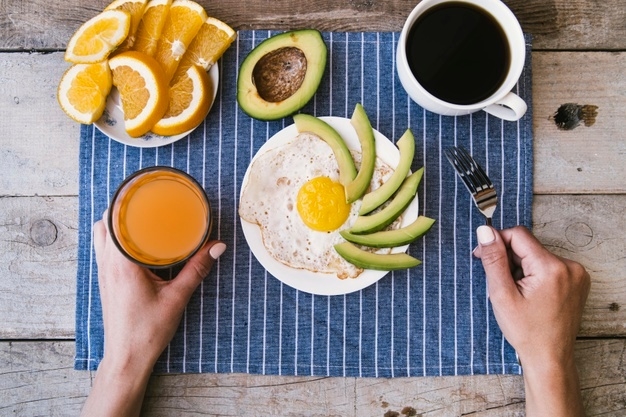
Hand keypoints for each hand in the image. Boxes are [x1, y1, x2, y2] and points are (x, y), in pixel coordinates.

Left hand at [81, 212, 225, 416]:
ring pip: (101, 236)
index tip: (140, 189)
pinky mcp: (107, 281)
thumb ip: (197, 268)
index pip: (113, 221)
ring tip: (139, 216)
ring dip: (115, 222)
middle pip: (104, 223)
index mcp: (121, 264)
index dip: (123, 200)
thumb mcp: (177, 297)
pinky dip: (114, 238)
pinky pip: (104, 249)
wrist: (127, 358)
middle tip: (144, 199)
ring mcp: (103, 273)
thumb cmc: (147, 331)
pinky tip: (135, 241)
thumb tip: (217, 246)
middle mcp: (107, 264)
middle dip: (120, 207)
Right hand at [474, 225, 589, 416]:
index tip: (482, 257)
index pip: (518, 235)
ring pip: (536, 255)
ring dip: (520, 266)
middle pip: (528, 246)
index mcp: (551, 267)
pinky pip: (548, 265)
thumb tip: (485, 231)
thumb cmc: (526, 331)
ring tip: (516, 291)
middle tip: (500, 283)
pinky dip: (533, 273)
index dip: (496, 243)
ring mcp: (576, 273)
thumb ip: (494, 259)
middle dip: (509, 259)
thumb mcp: (502, 294)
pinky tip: (529, 293)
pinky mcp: (576, 280)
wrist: (549, 357)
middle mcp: (569, 266)